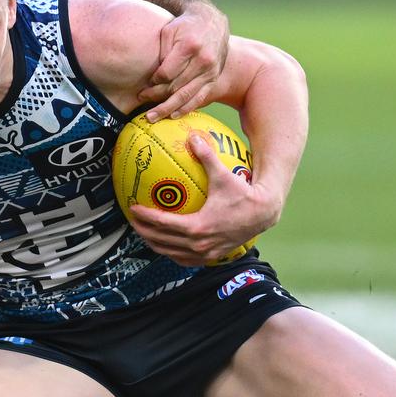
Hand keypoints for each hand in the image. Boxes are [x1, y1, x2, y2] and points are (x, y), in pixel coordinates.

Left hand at [128, 132, 279, 265]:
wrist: (264, 214)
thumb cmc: (243, 194)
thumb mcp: (223, 175)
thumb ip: (206, 156)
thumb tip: (192, 137)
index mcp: (198, 226)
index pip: (162, 223)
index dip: (145, 216)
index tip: (132, 207)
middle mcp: (198, 244)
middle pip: (161, 241)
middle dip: (143, 230)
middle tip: (131, 219)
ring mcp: (204, 253)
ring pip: (170, 252)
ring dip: (154, 242)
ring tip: (143, 231)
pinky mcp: (211, 257)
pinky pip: (184, 259)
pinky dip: (171, 252)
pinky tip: (164, 243)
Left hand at [140, 3, 229, 121]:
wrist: (212, 23)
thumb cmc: (185, 26)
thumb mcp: (169, 31)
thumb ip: (161, 52)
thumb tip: (154, 76)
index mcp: (190, 46)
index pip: (168, 72)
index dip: (154, 81)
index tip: (146, 83)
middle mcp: (203, 60)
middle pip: (176, 86)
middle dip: (156, 96)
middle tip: (141, 99)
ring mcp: (211, 71)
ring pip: (187, 95)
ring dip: (168, 108)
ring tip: (152, 117)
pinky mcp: (214, 78)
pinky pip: (199, 98)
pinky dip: (185, 109)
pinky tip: (172, 115)